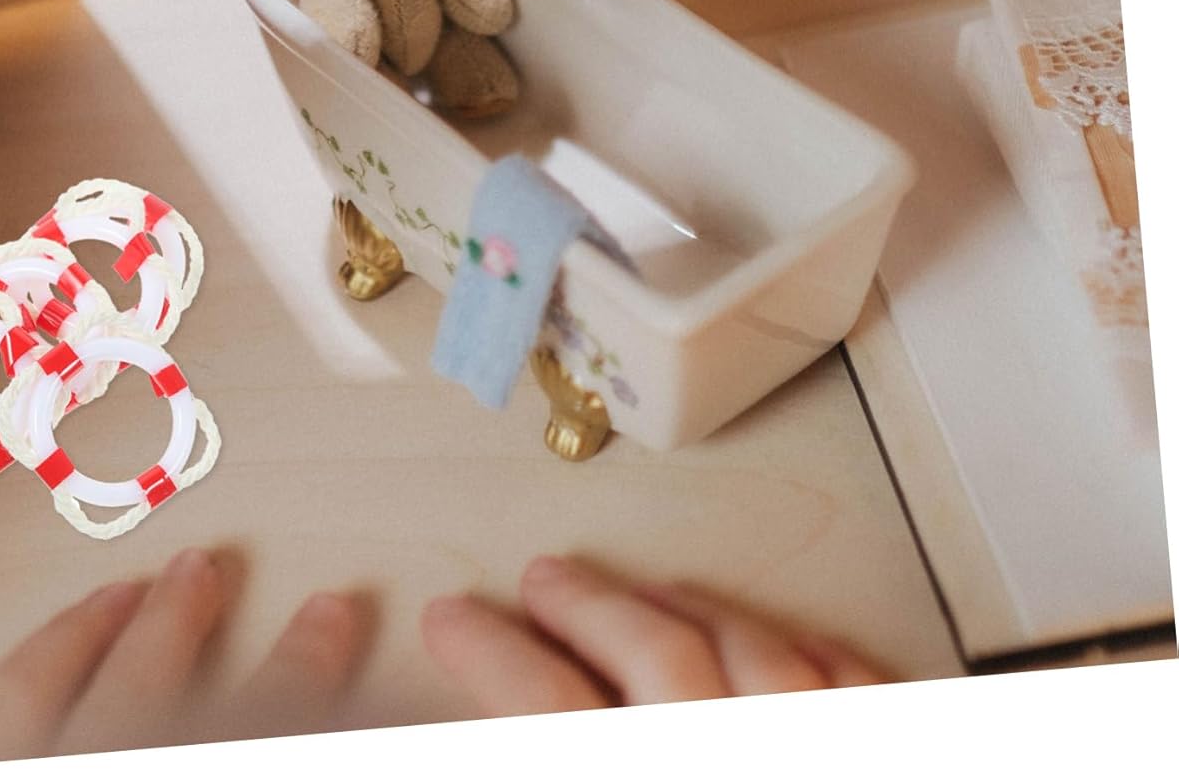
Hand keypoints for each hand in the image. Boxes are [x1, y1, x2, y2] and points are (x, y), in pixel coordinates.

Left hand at [0, 548, 370, 769]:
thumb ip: (263, 740)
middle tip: (208, 566)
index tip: (343, 616)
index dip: (308, 674)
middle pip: (139, 701)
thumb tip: (345, 710)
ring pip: (19, 709)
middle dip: (179, 627)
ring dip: (73, 642)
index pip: (255, 731)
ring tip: (117, 592)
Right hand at [422, 556, 886, 712]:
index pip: (545, 705)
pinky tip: (786, 643)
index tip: (453, 621)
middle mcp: (727, 751)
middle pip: (653, 656)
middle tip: (544, 580)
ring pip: (757, 656)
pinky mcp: (887, 756)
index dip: (488, 653)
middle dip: (586, 607)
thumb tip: (476, 714)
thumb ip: (535, 731)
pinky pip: (856, 688)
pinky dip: (811, 655)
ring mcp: (815, 752)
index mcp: (635, 772)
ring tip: (650, 591)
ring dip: (690, 611)